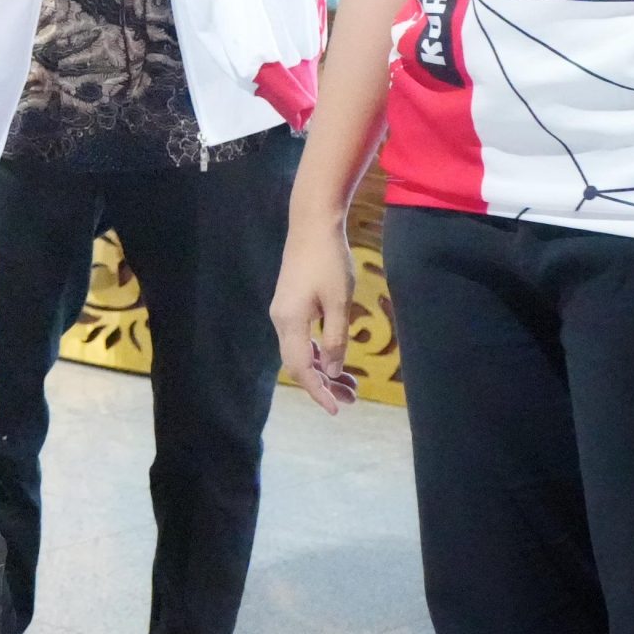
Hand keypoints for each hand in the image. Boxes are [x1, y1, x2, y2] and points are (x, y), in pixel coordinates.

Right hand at [270, 210, 363, 414]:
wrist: (312, 224)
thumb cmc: (329, 260)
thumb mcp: (339, 302)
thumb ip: (335, 339)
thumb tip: (331, 370)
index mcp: (290, 321)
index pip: (300, 368)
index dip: (318, 392)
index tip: (337, 409)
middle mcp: (281, 320)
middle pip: (298, 364)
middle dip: (324, 384)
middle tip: (353, 398)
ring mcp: (283, 312)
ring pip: (299, 352)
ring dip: (322, 369)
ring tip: (350, 383)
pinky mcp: (290, 304)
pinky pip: (300, 338)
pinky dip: (317, 352)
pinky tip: (335, 357)